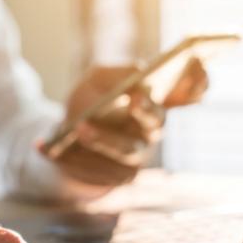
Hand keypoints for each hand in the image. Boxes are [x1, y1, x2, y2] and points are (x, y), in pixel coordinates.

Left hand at [46, 61, 207, 186]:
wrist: (68, 139)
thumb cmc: (90, 100)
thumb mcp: (97, 78)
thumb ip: (117, 74)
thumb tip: (135, 78)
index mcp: (156, 102)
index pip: (190, 92)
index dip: (198, 81)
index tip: (196, 63)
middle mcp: (152, 130)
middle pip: (157, 123)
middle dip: (147, 111)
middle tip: (135, 99)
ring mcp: (137, 157)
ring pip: (127, 151)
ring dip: (104, 139)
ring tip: (80, 126)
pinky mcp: (115, 179)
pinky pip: (98, 170)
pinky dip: (72, 157)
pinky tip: (45, 146)